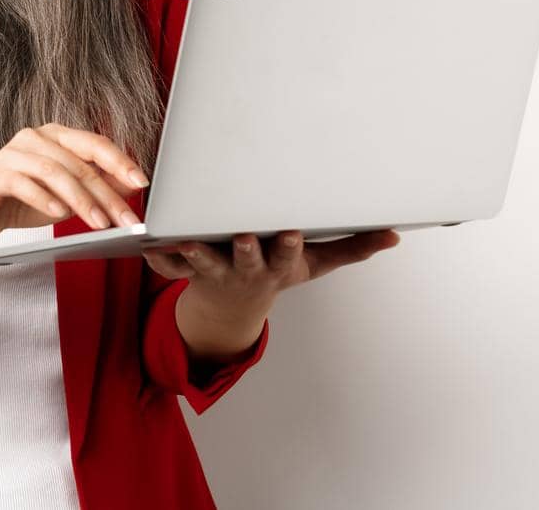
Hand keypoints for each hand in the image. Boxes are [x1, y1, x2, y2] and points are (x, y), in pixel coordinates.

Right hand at [0, 123, 150, 246]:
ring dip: (81, 200)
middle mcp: (35, 137)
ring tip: (99, 223)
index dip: (120, 162)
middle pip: (79, 162)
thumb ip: (95, 188)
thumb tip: (132, 186)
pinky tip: (59, 213)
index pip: (94, 144)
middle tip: (126, 218)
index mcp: (55, 136)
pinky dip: (44, 198)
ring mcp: (13, 153)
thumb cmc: (19, 202)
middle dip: (106, 193)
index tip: (142, 182)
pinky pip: (25, 183)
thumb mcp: (65, 197)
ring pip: (55, 172)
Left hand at [143, 229, 400, 333]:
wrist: (231, 305)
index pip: (285, 255)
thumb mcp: (315, 264)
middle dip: (245, 249)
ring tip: (185, 241)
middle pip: (245, 259)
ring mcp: (213, 270)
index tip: (290, 232)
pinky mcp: (185, 270)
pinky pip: (166, 266)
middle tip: (242, 235)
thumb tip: (394, 234)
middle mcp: (245, 268)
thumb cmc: (275, 269)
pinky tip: (144, 245)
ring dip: (194, 254)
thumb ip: (352, 247)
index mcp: (276, 265)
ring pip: (202, 263)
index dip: (287, 246)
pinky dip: (156, 258)